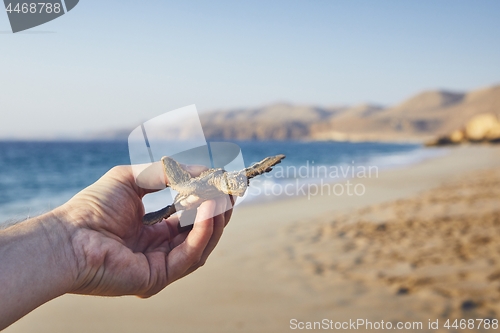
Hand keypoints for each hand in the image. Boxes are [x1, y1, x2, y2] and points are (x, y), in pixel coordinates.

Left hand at [57, 162, 232, 296]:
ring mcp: (161, 265)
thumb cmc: (92, 208)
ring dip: (215, 219)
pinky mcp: (159, 278)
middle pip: (202, 232)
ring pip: (202, 244)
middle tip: (231, 189)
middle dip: (219, 210)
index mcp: (154, 230)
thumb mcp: (133, 179)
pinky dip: (203, 231)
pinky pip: (191, 255)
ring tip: (221, 195)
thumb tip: (202, 170)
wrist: (67, 237)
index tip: (223, 182)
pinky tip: (207, 209)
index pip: (191, 217)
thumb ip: (166, 173)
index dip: (208, 200)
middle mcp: (160, 249)